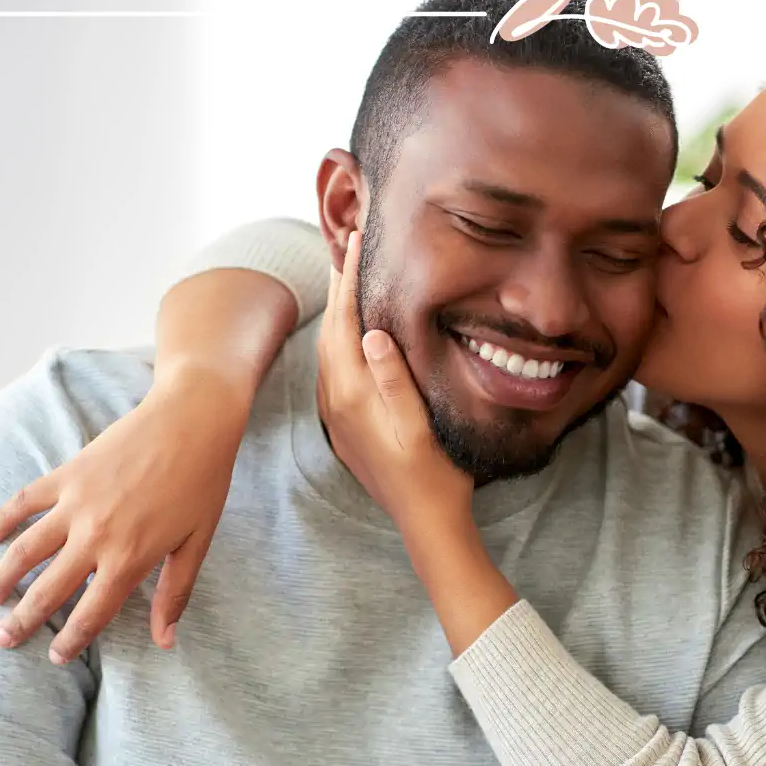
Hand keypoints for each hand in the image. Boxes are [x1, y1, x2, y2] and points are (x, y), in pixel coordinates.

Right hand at [0, 367, 250, 662]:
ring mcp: (76, 503)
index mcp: (130, 558)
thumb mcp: (197, 542)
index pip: (93, 612)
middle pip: (50, 589)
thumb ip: (175, 592)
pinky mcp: (68, 474)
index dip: (72, 640)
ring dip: (3, 577)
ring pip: (26, 550)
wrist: (192, 420)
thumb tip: (166, 640)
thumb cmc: (203, 483)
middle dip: (23, 620)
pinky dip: (3, 519)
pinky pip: (25, 502)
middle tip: (2, 640)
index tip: (54, 658)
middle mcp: (96, 536)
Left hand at [316, 230, 475, 539]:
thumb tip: (371, 333)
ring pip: (329, 350)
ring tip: (349, 279)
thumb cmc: (436, 477)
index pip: (345, 323)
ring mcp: (338, 416)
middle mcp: (337, 402)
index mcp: (354, 396)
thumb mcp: (421, 427)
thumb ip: (394, 381)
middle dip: (338, 287)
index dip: (348, 280)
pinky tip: (353, 335)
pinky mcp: (345, 427)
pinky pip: (334, 370)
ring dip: (337, 313)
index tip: (354, 241)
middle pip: (331, 330)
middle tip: (348, 246)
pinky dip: (340, 341)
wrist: (426, 524)